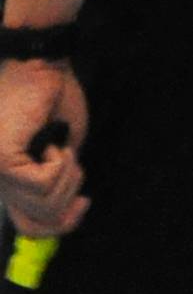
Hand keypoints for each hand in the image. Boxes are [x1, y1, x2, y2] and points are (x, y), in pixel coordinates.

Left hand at [0, 60, 88, 238]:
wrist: (42, 67)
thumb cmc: (53, 100)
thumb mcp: (63, 148)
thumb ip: (57, 181)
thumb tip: (65, 214)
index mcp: (6, 178)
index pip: (27, 225)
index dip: (59, 227)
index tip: (83, 204)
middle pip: (36, 222)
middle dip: (67, 200)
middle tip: (73, 166)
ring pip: (44, 204)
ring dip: (67, 176)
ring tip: (60, 147)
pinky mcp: (2, 161)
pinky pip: (44, 184)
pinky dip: (61, 163)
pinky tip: (53, 143)